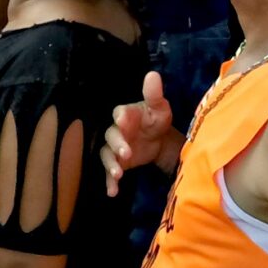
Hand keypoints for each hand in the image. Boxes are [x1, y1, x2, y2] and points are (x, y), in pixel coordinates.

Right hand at [100, 70, 173, 194]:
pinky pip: (109, 173)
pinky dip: (109, 182)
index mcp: (126, 114)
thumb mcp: (160, 108)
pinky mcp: (116, 163)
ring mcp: (114, 148)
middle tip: (126, 152)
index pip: (120, 113)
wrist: (158, 140)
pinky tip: (113, 192)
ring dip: (111, 164)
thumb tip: (153, 75)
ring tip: (118, 174)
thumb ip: (155, 94)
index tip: (123, 119)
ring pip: (107, 155)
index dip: (121, 116)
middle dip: (117, 144)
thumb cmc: (156, 120)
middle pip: (111, 136)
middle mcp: (116, 130)